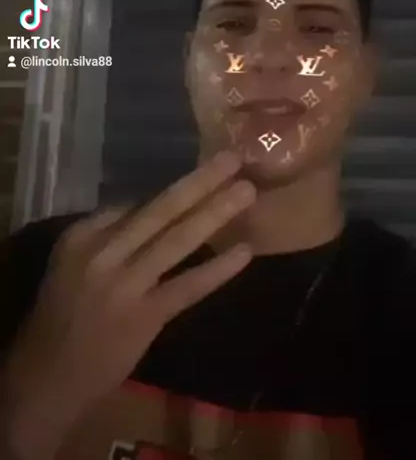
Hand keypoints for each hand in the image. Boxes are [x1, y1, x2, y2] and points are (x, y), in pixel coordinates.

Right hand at [2, 152, 254, 458]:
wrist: (50, 374)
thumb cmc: (66, 312)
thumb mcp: (74, 262)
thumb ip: (110, 234)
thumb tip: (150, 208)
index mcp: (83, 234)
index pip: (136, 201)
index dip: (177, 185)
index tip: (207, 168)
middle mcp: (104, 253)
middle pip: (160, 209)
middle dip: (200, 182)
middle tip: (234, 159)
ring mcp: (125, 285)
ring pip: (177, 239)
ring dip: (214, 213)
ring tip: (246, 191)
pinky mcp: (145, 316)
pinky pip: (187, 287)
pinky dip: (218, 269)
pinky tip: (243, 252)